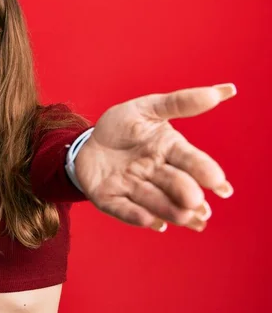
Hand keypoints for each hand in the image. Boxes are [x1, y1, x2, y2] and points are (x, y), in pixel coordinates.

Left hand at [75, 83, 235, 231]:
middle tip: (195, 201)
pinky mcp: (110, 199)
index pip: (189, 159)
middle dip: (185, 192)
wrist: (89, 143)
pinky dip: (135, 215)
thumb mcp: (148, 108)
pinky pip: (122, 208)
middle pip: (173, 183)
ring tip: (183, 217)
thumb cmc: (123, 126)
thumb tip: (223, 91)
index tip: (218, 182)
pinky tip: (149, 222)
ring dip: (167, 208)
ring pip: (152, 199)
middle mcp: (155, 173)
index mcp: (169, 151)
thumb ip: (181, 102)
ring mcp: (132, 188)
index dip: (204, 170)